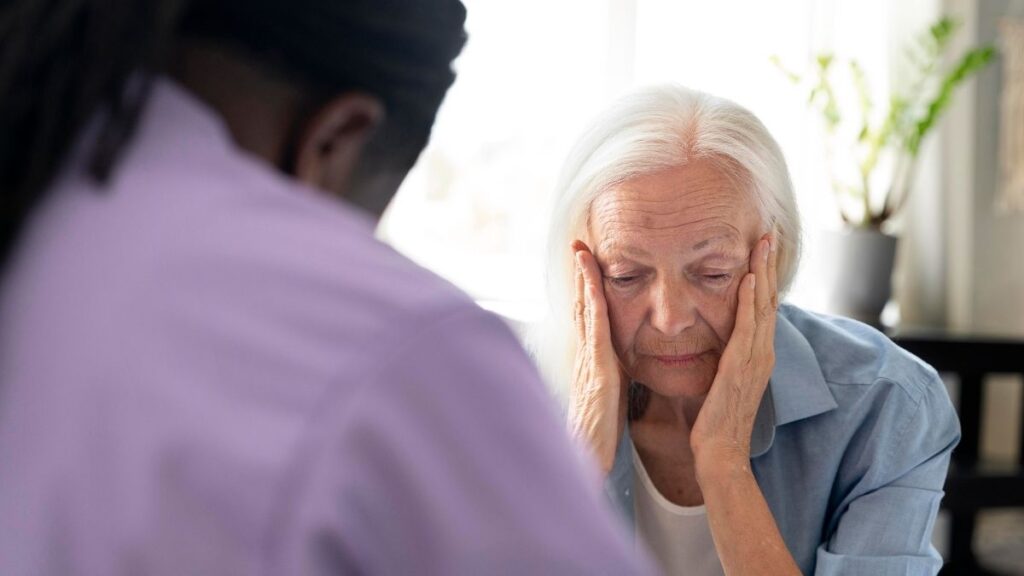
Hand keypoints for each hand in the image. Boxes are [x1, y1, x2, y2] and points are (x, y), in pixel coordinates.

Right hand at [567, 240, 628, 474]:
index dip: (587, 290)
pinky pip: (596, 328)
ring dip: (583, 279)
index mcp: (592, 362)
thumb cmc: (599, 436)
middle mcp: (586, 356)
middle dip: (580, 276)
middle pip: (582, 307)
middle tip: (579, 244)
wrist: (588, 461)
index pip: (589, 318)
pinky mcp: (598, 370)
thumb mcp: (608, 399)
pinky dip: (592, 301)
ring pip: (585, 311)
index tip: (588, 264)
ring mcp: (589, 361)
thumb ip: (612, 379)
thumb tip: (619, 367)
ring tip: (582, 251)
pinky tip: (593, 283)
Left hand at [691, 233, 777, 472]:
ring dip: (763, 272)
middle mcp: (762, 353)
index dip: (764, 277)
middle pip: (769, 299)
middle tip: (767, 233)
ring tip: (763, 243)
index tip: (761, 250)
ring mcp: (756, 358)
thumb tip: (717, 341)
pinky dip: (750, 301)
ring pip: (763, 306)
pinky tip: (749, 279)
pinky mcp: (741, 366)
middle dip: (769, 265)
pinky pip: (748, 327)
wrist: (720, 452)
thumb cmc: (716, 421)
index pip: (764, 307)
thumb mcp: (723, 380)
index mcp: (758, 354)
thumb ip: (725, 358)